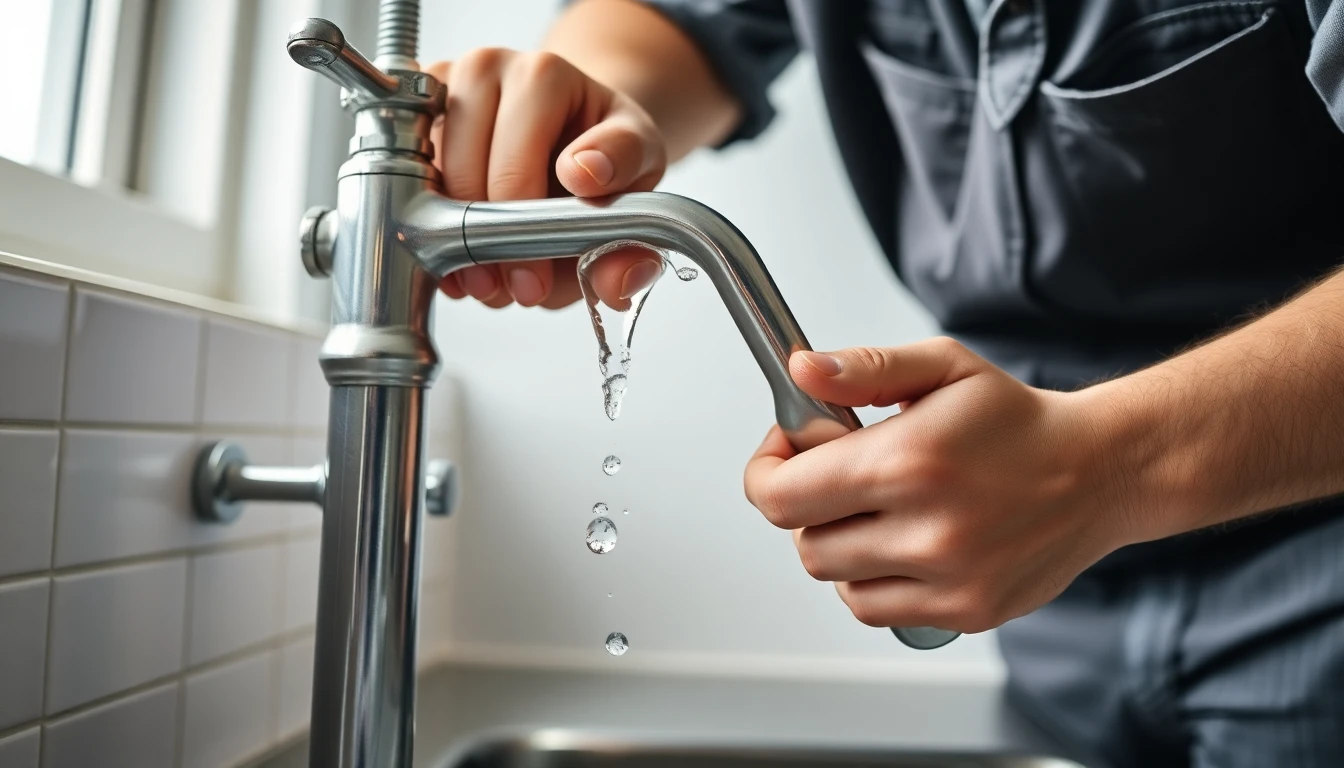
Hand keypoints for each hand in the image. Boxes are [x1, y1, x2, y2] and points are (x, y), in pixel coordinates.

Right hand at [426, 49, 666, 309]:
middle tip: (515, 289)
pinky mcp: (411, 116)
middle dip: (489, 244)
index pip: (519, 158)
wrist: (573, 129)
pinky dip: (429, 231)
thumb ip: (633, 238)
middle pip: (467, 174)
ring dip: (455, 242)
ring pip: (428, 184)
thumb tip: (616, 279)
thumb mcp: (636, 185)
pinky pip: (402, 184)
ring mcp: (442, 91)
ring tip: (489, 279)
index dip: (526, 228)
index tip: (539, 278)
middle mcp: (486, 70)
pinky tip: (459, 257)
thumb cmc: (603, 152)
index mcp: (544, 76)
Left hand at [743, 338, 1138, 633]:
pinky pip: (877, 609)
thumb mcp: (943, 368)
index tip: (787, 451)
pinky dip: (873, 582)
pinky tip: (903, 545)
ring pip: (836, 581)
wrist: (1100, 472)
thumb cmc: (1019, 421)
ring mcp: (948, 579)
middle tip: (842, 477)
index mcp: (908, 461)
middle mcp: (927, 528)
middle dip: (808, 506)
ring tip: (879, 510)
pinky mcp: (966, 611)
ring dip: (841, 546)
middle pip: (804, 542)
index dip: (768, 471)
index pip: (780, 495)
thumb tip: (801, 371)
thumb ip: (865, 368)